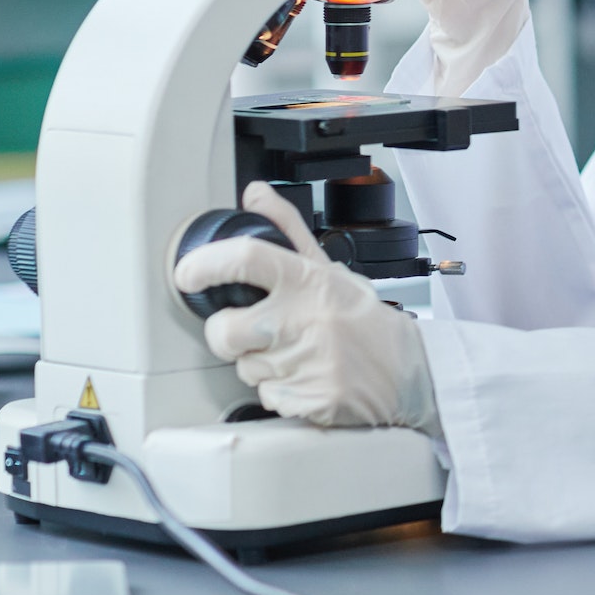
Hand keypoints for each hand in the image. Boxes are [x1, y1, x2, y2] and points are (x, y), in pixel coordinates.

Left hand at [174, 183, 437, 430]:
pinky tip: (305, 376)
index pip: (247, 258)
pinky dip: (280, 390)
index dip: (205, 264)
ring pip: (243, 368)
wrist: (406, 371)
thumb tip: (256, 194)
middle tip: (253, 330)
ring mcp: (305, 362)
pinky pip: (266, 396)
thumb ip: (287, 231)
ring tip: (295, 354)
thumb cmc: (363, 318)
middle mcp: (304, 320)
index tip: (188, 273)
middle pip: (224, 331)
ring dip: (260, 364)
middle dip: (227, 334)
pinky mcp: (307, 399)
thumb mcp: (329, 268)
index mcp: (308, 282)